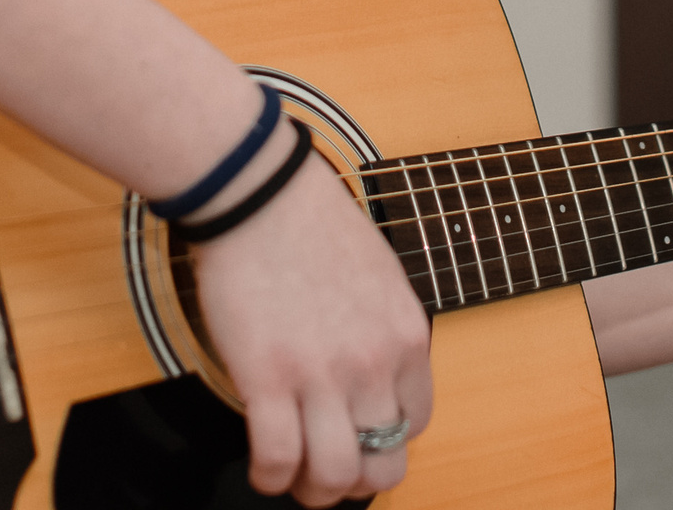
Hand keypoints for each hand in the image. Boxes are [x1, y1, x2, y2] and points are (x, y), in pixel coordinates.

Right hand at [187, 145, 431, 506]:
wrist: (257, 191)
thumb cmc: (308, 218)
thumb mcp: (378, 272)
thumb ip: (381, 328)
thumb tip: (368, 372)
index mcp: (406, 335)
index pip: (415, 423)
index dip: (385, 442)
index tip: (359, 439)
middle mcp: (373, 363)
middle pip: (384, 464)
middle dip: (356, 482)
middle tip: (327, 475)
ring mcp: (321, 374)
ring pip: (336, 475)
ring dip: (314, 490)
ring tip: (293, 479)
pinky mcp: (267, 377)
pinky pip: (278, 458)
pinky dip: (270, 476)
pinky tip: (262, 465)